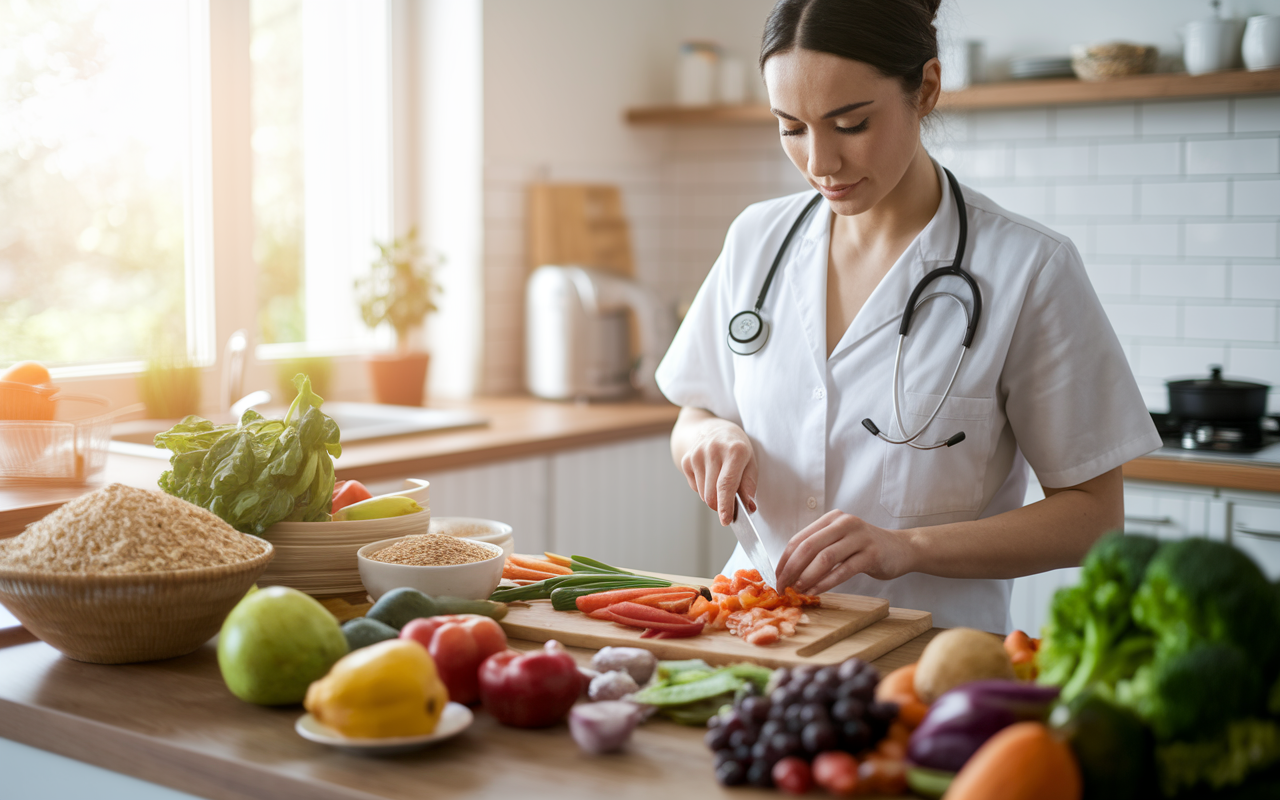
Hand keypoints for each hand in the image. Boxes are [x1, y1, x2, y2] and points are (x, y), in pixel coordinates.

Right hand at [679, 417, 757, 526]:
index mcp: (735, 450)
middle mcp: (714, 450)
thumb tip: (749, 508)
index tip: (726, 521)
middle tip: (729, 505)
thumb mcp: (750, 462)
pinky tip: (709, 475)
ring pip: (703, 494)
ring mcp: (697, 454)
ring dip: (712, 496)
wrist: (712, 428)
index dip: (726, 505)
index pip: (727, 484)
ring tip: (719, 480)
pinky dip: (703, 488)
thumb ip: (749, 485)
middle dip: (720, 505)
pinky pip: (695, 487)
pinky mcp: (686, 459)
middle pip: (712, 494)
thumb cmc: (736, 449)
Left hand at [774, 510, 914, 594]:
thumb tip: (789, 572)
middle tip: (783, 587)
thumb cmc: (865, 548)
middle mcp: (844, 523)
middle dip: (791, 570)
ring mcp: (859, 537)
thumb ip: (818, 549)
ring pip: (825, 558)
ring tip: (798, 591)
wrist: (901, 549)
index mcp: (832, 519)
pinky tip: (816, 592)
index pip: (799, 539)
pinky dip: (826, 582)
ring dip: (807, 577)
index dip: (785, 560)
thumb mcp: (840, 541)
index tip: (777, 578)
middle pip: (808, 547)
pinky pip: (843, 570)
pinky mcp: (871, 554)